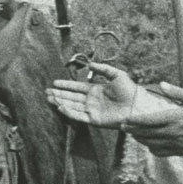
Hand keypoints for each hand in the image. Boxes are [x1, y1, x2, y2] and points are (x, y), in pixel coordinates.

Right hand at [45, 62, 181, 128]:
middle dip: (59, 94)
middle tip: (46, 92)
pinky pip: (78, 116)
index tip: (54, 83)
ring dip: (60, 102)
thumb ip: (102, 68)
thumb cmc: (129, 90)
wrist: (136, 105)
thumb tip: (90, 64)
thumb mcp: (116, 74)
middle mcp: (92, 101)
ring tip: (49, 98)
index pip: (77, 87)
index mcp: (96, 90)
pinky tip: (60, 107)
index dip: (66, 85)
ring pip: (72, 106)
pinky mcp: (94, 120)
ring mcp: (92, 111)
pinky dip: (69, 112)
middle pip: (71, 97)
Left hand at [127, 82, 182, 155]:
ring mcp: (176, 143)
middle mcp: (173, 132)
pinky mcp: (179, 151)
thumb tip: (161, 84)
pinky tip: (149, 143)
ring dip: (140, 139)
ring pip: (151, 144)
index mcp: (176, 117)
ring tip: (134, 134)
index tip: (125, 119)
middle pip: (146, 134)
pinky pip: (160, 152)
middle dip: (132, 130)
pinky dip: (151, 148)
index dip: (135, 121)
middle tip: (124, 126)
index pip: (149, 120)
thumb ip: (177, 92)